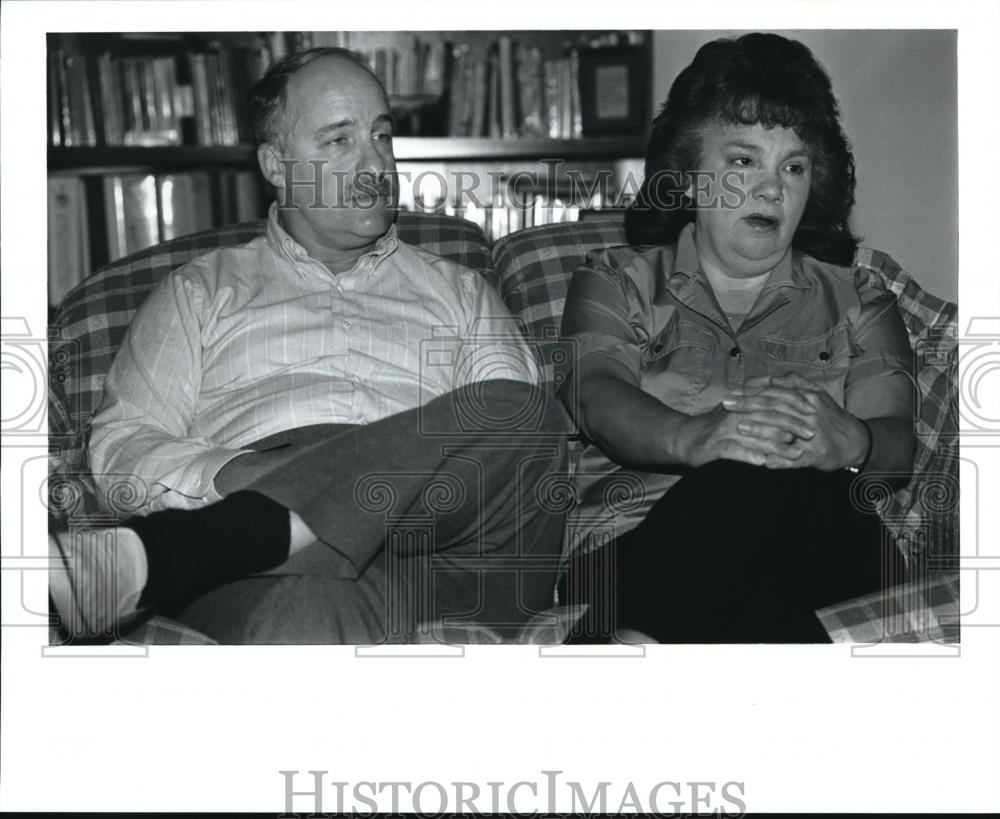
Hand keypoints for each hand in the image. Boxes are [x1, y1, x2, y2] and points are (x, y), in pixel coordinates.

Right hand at [676, 403, 806, 467]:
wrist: (684, 438)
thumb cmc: (715, 427)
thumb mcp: (738, 411)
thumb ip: (759, 406)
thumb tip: (787, 405)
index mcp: (741, 403)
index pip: (772, 400)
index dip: (793, 406)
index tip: (814, 414)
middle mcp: (734, 413)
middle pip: (767, 416)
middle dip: (792, 425)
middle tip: (811, 434)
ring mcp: (723, 430)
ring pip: (754, 434)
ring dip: (776, 445)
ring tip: (795, 454)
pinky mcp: (713, 446)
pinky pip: (733, 450)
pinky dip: (748, 456)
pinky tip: (763, 463)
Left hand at [725, 373, 868, 470]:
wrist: (856, 441)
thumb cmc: (829, 416)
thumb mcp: (815, 393)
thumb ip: (792, 382)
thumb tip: (765, 378)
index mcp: (806, 397)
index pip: (774, 391)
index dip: (750, 391)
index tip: (730, 392)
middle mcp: (808, 413)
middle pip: (774, 407)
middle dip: (748, 406)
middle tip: (725, 405)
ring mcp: (812, 435)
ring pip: (783, 430)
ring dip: (760, 430)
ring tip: (739, 428)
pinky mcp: (816, 455)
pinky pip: (795, 459)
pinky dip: (779, 461)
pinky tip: (763, 462)